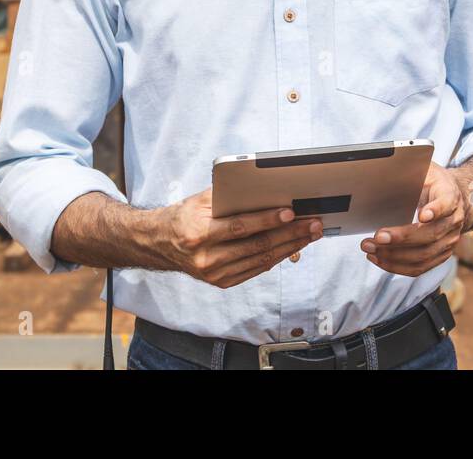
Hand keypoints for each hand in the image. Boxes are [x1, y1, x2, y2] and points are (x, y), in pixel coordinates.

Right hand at [161, 187, 321, 288]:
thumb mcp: (201, 200)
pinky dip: (277, 257)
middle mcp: (206, 258)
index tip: (291, 212)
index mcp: (198, 234)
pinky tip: (293, 247)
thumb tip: (266, 189)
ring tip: (310, 234)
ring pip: (261, 260)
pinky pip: (256, 269)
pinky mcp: (221, 282)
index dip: (268, 220)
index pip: (240, 227)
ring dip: (290, 247)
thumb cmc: (184, 215)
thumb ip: (230, 196)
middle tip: (313, 223)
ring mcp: (214, 274)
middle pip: (257, 246)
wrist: (159, 243)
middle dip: (290, 234)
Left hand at [360, 163, 466, 276]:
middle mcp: (453, 221)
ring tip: (370, 248)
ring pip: (423, 255)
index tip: (423, 214)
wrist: (456, 199)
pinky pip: (419, 267)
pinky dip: (397, 266)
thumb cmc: (434, 183)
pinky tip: (379, 258)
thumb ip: (410, 169)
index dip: (436, 210)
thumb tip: (384, 168)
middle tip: (377, 237)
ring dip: (394, 255)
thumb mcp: (425, 169)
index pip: (446, 203)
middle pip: (430, 235)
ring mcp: (449, 241)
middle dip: (401, 238)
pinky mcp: (440, 255)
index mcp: (450, 195)